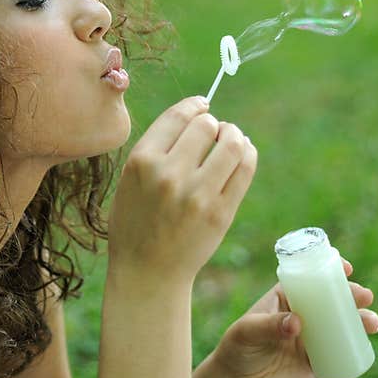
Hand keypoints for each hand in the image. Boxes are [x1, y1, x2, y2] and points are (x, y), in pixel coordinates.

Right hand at [107, 96, 256, 290]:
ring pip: (231, 143)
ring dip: (234, 135)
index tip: (202, 106)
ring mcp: (197, 194)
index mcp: (141, 162)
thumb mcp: (130, 180)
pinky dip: (247, 153)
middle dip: (213, 124)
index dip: (195, 105)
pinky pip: (245, 168)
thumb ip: (157, 149)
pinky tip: (241, 155)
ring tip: (230, 140)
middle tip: (213, 133)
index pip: (177, 116)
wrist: (147, 272)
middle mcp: (169, 174)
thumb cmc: (136, 222)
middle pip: (206, 125)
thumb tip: (196, 115)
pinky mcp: (221, 212)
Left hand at [205, 256, 377, 377]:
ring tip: (371, 322)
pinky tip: (364, 345)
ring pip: (343, 325)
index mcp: (285, 297)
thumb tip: (297, 323)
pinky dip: (356, 349)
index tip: (345, 267)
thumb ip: (269, 325)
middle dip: (352, 294)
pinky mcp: (318, 362)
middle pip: (332, 299)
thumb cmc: (238, 348)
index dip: (328, 270)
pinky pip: (342, 354)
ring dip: (362, 320)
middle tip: (363, 295)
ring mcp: (312, 338)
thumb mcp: (248, 330)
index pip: (309, 278)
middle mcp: (303, 315)